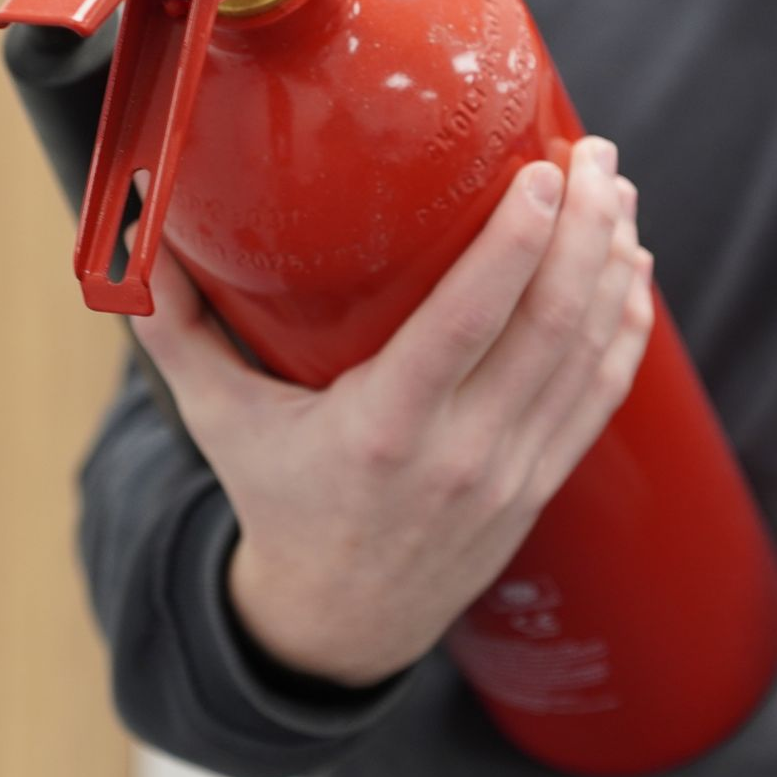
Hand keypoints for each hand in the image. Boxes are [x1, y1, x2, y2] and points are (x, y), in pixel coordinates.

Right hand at [129, 137, 654, 687]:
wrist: (339, 620)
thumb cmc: (276, 501)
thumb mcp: (218, 420)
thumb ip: (177, 330)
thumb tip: (143, 238)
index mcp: (380, 428)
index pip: (465, 323)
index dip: (515, 244)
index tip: (543, 172)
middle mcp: (460, 453)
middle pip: (547, 325)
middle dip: (585, 229)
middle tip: (595, 156)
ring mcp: (511, 473)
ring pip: (587, 353)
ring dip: (614, 265)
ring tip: (619, 192)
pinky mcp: (540, 484)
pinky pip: (601, 396)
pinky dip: (626, 328)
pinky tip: (632, 271)